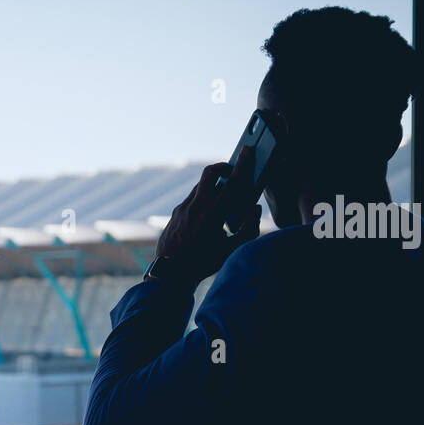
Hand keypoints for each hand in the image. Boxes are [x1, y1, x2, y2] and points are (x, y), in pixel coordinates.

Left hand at [154, 146, 261, 284]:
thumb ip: (249, 227)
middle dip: (223, 167)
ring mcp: (183, 208)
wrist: (170, 274)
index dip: (243, 164)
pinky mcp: (175, 213)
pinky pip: (191, 199)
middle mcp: (196, 206)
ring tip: (222, 199)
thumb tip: (254, 209)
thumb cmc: (203, 264)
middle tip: (232, 172)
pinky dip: (202, 200)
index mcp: (213, 214)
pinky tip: (206, 215)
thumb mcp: (232, 249)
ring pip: (200, 186)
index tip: (248, 150)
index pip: (232, 182)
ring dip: (213, 186)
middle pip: (210, 172)